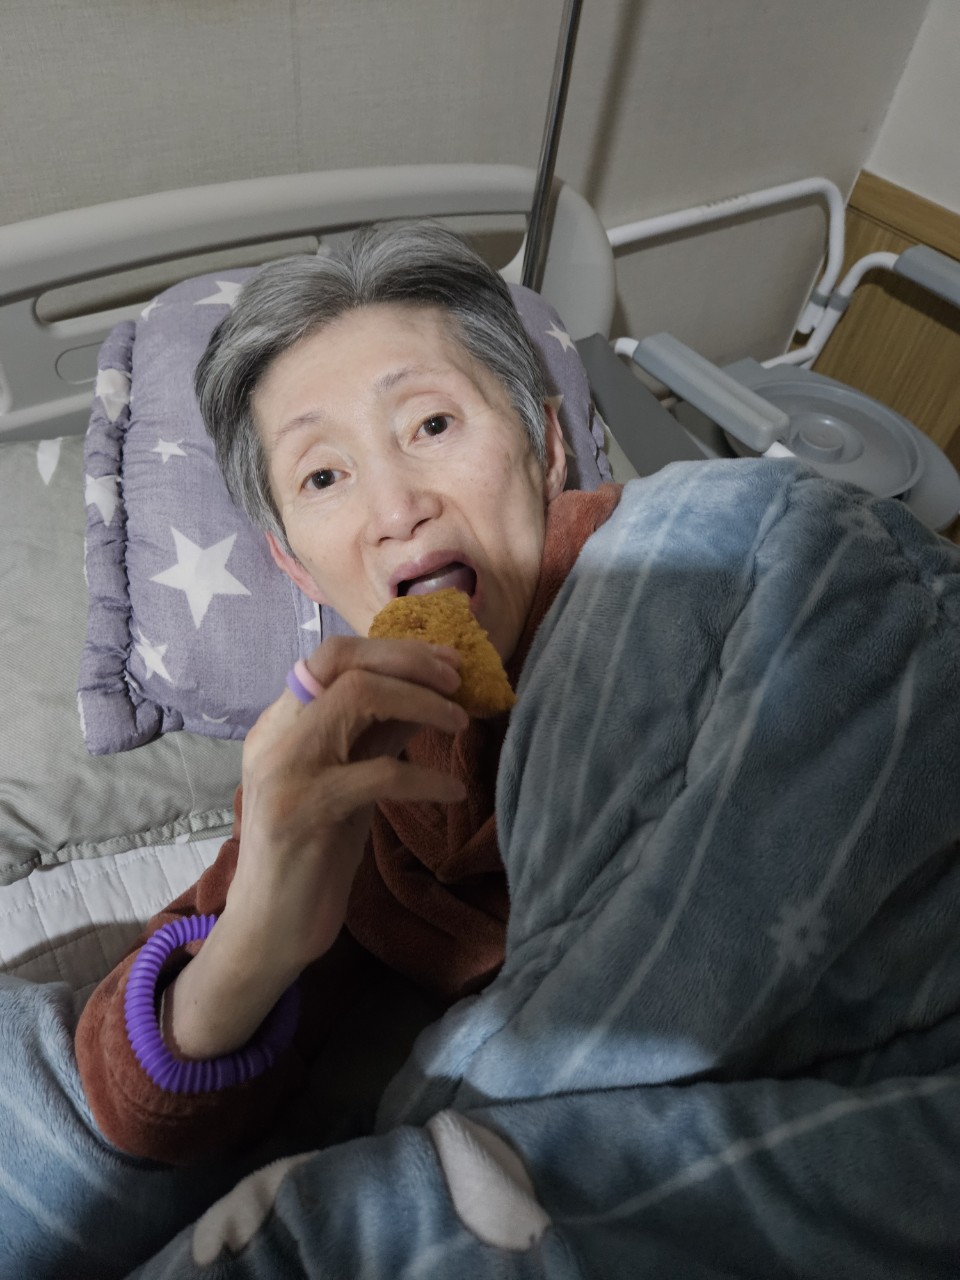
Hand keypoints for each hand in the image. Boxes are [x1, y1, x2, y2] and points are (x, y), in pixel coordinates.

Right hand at [165, 637, 466, 1057]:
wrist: (268, 931)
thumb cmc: (312, 855)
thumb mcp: (348, 781)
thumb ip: (377, 735)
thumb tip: (431, 690)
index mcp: (282, 723)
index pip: (333, 655)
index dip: (395, 649)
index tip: (447, 663)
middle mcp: (275, 735)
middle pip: (342, 661)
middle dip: (410, 661)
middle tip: (459, 682)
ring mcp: (284, 770)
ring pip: (357, 698)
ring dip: (420, 702)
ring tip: (461, 723)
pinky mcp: (301, 813)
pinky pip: (376, 775)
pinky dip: (423, 777)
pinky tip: (452, 791)